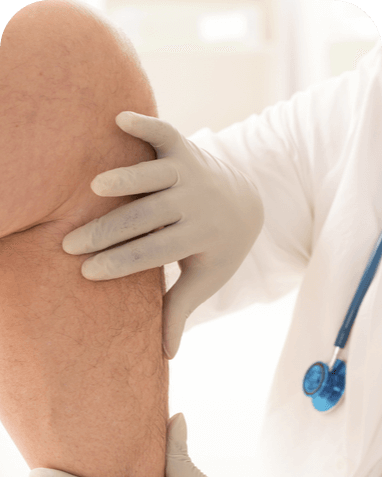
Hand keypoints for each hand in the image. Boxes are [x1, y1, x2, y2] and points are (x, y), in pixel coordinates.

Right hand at [62, 113, 263, 358]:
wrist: (248, 201)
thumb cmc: (217, 248)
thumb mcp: (204, 279)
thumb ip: (180, 309)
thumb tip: (166, 356)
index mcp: (199, 237)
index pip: (153, 253)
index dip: (121, 263)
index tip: (88, 272)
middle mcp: (195, 203)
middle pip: (147, 219)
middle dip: (107, 232)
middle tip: (71, 244)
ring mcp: (190, 173)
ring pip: (155, 176)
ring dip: (127, 180)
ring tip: (95, 188)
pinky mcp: (184, 148)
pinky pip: (164, 135)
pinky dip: (145, 125)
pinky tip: (118, 120)